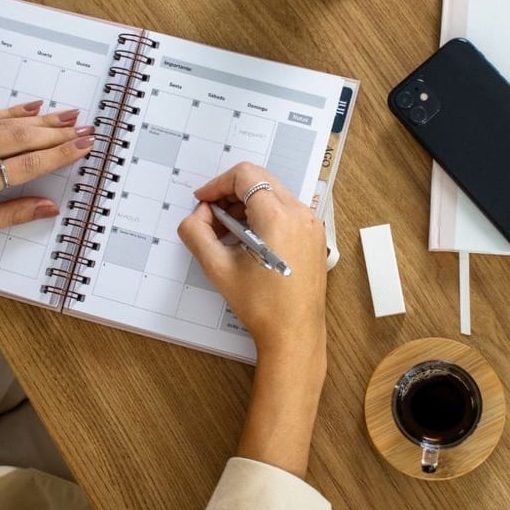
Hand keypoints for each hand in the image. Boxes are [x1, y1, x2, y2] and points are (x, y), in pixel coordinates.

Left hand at [0, 101, 93, 254]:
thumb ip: (9, 215)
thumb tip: (49, 207)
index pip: (27, 164)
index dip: (59, 154)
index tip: (84, 146)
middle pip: (22, 138)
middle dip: (58, 132)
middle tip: (87, 128)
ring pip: (8, 123)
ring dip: (42, 119)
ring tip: (70, 114)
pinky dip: (12, 111)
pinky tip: (33, 107)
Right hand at [178, 162, 328, 477]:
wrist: (294, 334)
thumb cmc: (261, 306)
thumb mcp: (218, 268)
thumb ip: (197, 234)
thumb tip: (195, 217)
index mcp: (277, 216)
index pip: (245, 176)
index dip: (217, 184)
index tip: (203, 202)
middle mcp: (300, 213)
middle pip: (260, 181)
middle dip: (230, 193)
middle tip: (211, 217)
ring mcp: (311, 223)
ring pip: (273, 194)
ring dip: (246, 205)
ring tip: (227, 232)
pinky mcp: (314, 236)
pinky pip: (286, 210)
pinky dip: (264, 215)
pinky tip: (248, 241)